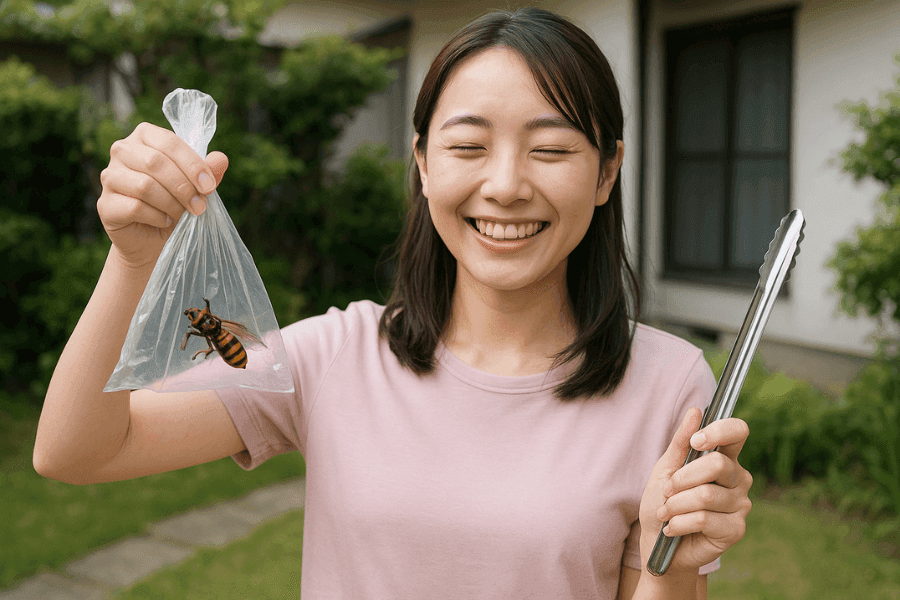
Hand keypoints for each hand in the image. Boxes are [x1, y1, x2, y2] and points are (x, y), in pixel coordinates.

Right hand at [97, 122, 228, 269]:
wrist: (153, 239)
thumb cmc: (175, 205)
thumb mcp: (196, 187)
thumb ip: (208, 172)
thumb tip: (221, 158)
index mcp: (145, 137)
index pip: (169, 142)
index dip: (192, 164)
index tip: (209, 186)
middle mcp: (122, 151)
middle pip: (155, 162)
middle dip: (184, 187)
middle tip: (200, 206)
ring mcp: (109, 177)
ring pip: (145, 185)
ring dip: (171, 203)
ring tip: (183, 214)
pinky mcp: (105, 204)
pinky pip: (135, 207)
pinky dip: (157, 217)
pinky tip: (165, 222)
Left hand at [638, 407, 752, 573]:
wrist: (657, 539)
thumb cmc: (663, 500)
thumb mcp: (666, 468)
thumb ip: (681, 442)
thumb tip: (695, 411)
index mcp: (724, 458)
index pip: (738, 432)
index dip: (719, 431)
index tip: (696, 441)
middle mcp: (739, 478)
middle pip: (718, 464)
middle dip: (683, 478)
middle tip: (667, 490)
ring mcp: (741, 504)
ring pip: (706, 495)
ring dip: (676, 504)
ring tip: (667, 512)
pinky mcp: (736, 529)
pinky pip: (704, 519)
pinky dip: (679, 523)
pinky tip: (673, 528)